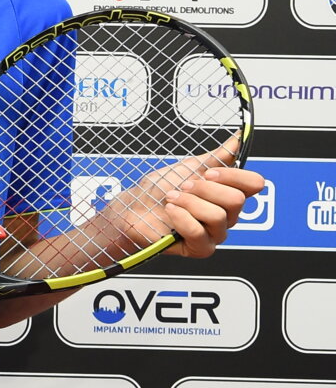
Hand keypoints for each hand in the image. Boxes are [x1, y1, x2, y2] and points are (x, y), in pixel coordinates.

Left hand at [91, 137, 260, 261]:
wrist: (133, 207)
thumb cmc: (159, 189)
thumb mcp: (189, 167)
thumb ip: (217, 156)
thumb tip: (238, 139)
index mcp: (228, 193)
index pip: (254, 184)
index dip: (233, 176)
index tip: (208, 172)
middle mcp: (227, 215)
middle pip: (236, 200)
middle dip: (204, 189)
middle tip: (184, 187)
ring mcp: (215, 233)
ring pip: (218, 216)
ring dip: (189, 203)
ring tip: (172, 199)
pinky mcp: (199, 248)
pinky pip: (199, 233)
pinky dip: (181, 219)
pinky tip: (170, 212)